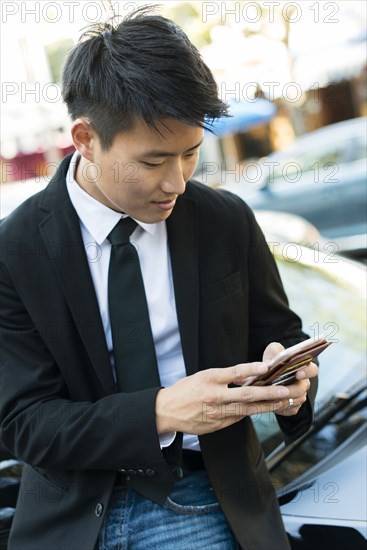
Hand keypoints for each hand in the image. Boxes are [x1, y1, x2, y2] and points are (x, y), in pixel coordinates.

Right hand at [155, 361, 290, 435]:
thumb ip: (224, 378)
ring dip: (266, 406)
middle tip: (285, 391)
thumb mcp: (203, 376)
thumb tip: (248, 377)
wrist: (166, 411)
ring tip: (283, 402)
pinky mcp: (217, 425)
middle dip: (268, 393)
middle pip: (245, 395)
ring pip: (246, 410)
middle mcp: (214, 396)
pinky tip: (265, 409)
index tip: (266, 367)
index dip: (251, 369)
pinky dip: (251, 413)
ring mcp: (216, 413)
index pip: (234, 373)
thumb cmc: (186, 390)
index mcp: (209, 379)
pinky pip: (237, 418)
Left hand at [262, 342, 318, 416]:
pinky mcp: (293, 408)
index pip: (313, 370)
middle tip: (278, 388)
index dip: (307, 372)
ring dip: (283, 398)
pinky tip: (270, 403)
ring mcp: (299, 397)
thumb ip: (274, 351)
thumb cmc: (274, 362)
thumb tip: (270, 362)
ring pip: (295, 400)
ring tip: (270, 396)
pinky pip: (289, 410)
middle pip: (302, 389)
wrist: (268, 378)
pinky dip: (280, 408)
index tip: (298, 373)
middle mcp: (304, 384)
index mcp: (303, 369)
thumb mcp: (273, 352)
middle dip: (290, 389)